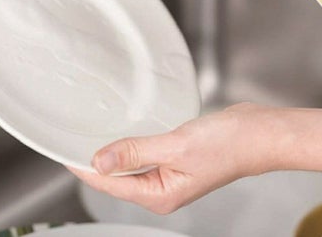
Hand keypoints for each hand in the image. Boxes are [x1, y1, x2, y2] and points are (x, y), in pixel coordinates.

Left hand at [68, 102, 285, 213]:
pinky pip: (145, 151)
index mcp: (159, 194)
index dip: (84, 166)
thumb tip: (99, 161)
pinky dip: (132, 141)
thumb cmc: (227, 144)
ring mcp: (169, 172)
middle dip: (95, 158)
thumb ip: (135, 152)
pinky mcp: (176, 156)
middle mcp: (161, 187)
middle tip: (73, 135)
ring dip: (114, 148)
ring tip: (92, 131)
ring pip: (131, 163)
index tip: (63, 149)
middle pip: (117, 176)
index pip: (109, 183)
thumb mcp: (175, 147)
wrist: (258, 133)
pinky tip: (125, 129)